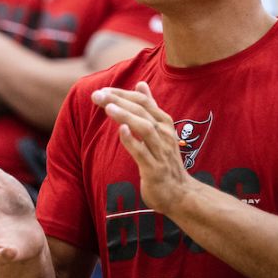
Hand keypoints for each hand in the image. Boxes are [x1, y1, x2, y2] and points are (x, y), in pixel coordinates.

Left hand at [91, 82, 192, 213]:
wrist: (180, 193)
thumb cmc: (165, 160)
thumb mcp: (160, 130)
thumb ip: (150, 107)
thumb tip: (141, 84)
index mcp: (164, 123)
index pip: (143, 102)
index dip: (122, 94)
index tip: (102, 90)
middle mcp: (164, 134)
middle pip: (142, 111)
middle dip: (119, 101)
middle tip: (97, 95)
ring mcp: (161, 151)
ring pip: (144, 128)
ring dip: (126, 116)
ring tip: (108, 107)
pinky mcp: (155, 169)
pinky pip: (143, 153)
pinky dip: (132, 141)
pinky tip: (121, 131)